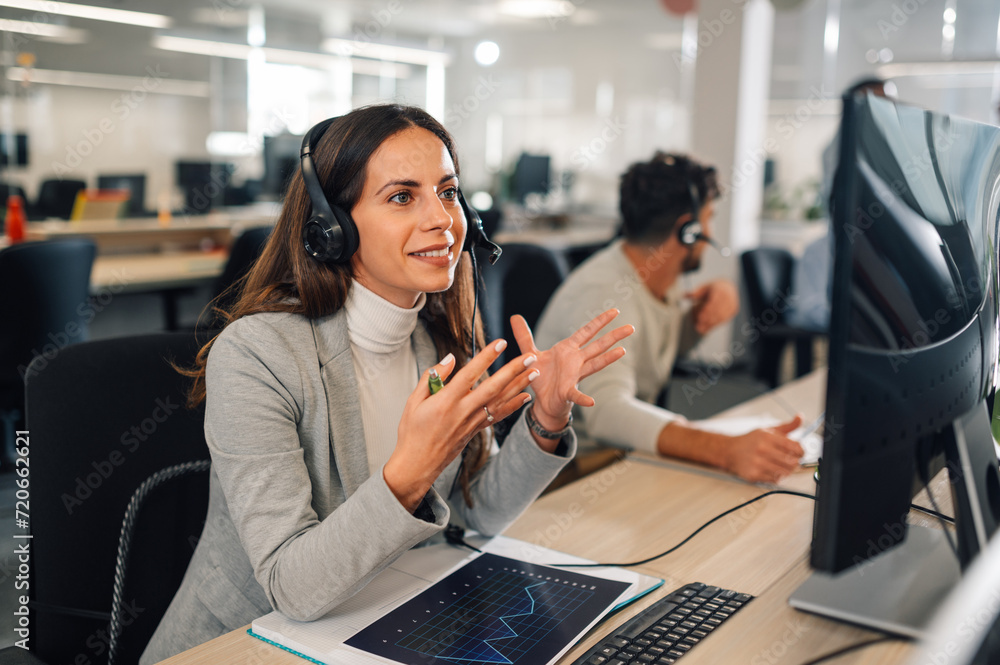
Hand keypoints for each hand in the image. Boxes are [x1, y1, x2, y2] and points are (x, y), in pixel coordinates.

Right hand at [383, 340, 537, 510]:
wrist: (417, 464)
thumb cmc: (412, 432)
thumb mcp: (413, 401)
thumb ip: (431, 377)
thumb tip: (450, 359)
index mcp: (446, 401)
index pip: (470, 373)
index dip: (486, 357)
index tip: (500, 343)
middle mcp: (463, 411)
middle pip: (493, 387)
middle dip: (513, 370)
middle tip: (530, 356)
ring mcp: (471, 422)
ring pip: (500, 401)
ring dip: (519, 385)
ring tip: (535, 371)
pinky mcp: (475, 430)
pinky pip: (498, 416)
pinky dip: (514, 406)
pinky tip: (526, 397)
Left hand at [510, 309, 633, 433]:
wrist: (542, 401)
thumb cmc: (541, 377)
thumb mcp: (529, 354)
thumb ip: (524, 336)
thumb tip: (514, 316)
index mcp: (567, 349)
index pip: (587, 332)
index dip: (600, 321)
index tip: (615, 311)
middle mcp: (575, 361)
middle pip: (598, 345)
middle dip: (613, 336)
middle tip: (631, 327)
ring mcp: (574, 376)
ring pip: (595, 365)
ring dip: (608, 359)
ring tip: (622, 351)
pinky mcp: (567, 392)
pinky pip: (576, 394)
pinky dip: (583, 398)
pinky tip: (591, 402)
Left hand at [686, 279, 738, 333]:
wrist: (728, 287)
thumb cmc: (712, 288)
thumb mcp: (704, 288)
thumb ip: (694, 293)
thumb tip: (684, 295)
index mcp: (720, 289)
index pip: (713, 302)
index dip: (706, 310)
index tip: (699, 317)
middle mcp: (728, 296)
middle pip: (717, 310)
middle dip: (707, 319)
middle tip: (697, 326)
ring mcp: (732, 304)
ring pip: (721, 316)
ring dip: (710, 324)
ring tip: (699, 329)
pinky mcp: (733, 310)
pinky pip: (723, 319)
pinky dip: (714, 325)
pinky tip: (705, 329)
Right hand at [726, 416, 804, 483]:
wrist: (730, 451)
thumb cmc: (751, 441)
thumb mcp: (769, 430)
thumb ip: (788, 425)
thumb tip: (800, 417)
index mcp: (768, 437)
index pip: (795, 447)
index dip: (801, 452)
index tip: (799, 453)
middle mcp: (762, 449)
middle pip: (792, 462)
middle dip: (795, 463)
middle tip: (791, 461)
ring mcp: (758, 463)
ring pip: (785, 472)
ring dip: (786, 470)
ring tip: (781, 465)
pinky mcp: (754, 475)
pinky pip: (775, 480)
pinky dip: (776, 476)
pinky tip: (771, 470)